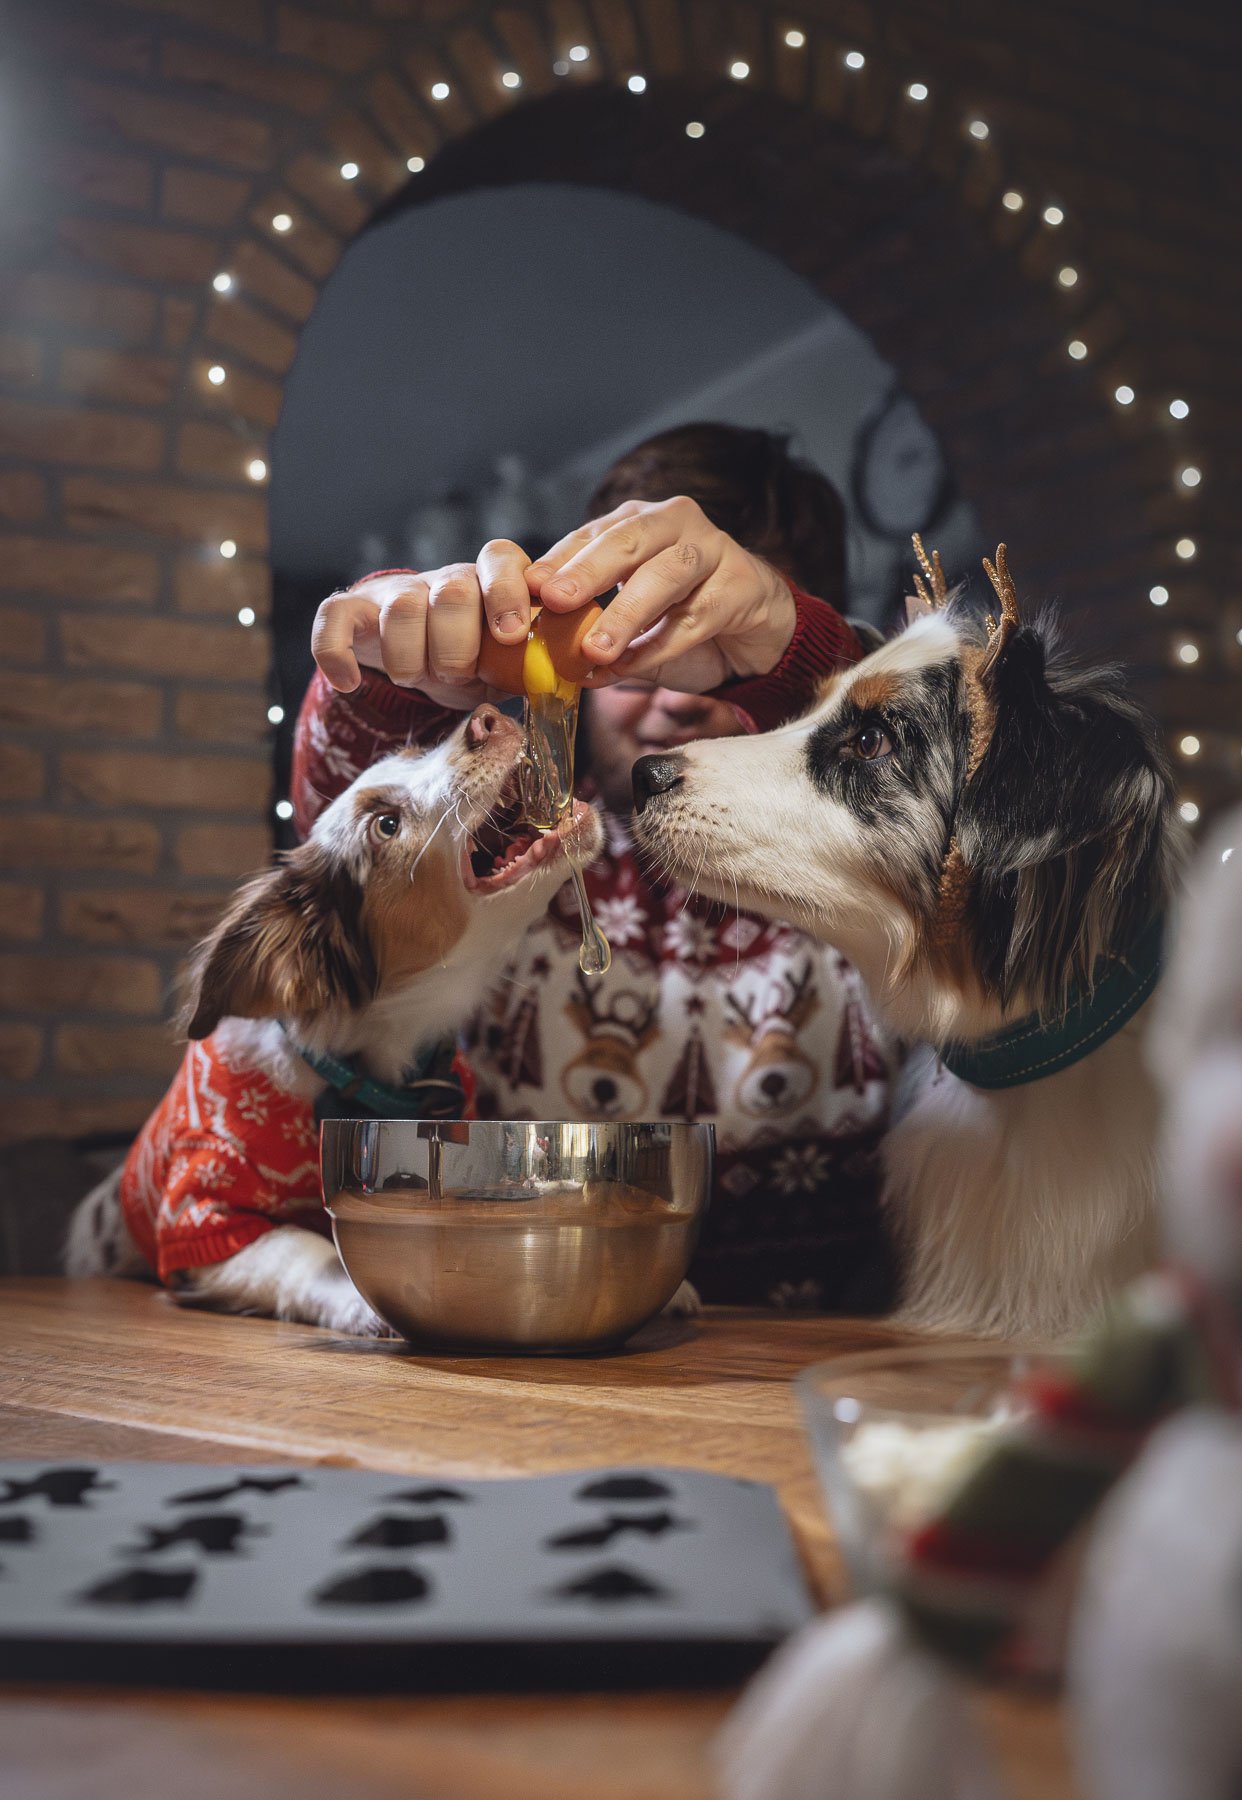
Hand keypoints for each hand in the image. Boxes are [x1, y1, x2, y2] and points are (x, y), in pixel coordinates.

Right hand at [310, 543, 535, 706]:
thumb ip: (541, 665)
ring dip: (412, 660)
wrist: (426, 666)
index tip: (512, 635)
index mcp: (491, 582)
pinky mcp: (353, 611)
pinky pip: (334, 619)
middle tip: (459, 674)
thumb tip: (583, 677)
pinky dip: (336, 653)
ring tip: (421, 680)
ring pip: (402, 609)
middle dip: (457, 647)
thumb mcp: (513, 666)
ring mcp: (397, 592)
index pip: (500, 560)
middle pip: (451, 592)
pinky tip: (349, 683)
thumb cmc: (480, 664)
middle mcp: (444, 579)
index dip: (506, 594)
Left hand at [527, 497, 796, 692]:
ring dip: (627, 612)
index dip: (559, 559)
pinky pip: (697, 615)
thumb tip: (551, 662)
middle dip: (589, 570)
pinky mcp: (742, 584)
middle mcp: (675, 523)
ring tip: (595, 648)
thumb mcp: (633, 622)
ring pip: (666, 573)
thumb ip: (596, 634)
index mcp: (639, 523)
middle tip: (556, 601)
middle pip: (629, 539)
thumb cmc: (686, 617)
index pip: (592, 533)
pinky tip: (634, 666)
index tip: (530, 587)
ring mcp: (713, 549)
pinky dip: (662, 644)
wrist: (756, 631)